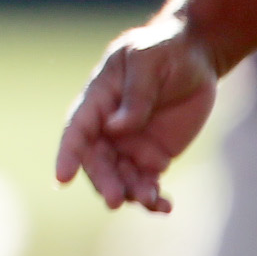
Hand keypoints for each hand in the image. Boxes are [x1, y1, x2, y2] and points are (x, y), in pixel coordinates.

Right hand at [54, 19, 220, 210]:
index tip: (62, 178)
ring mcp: (130, 144)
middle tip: (115, 200)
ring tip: (151, 201)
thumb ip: (136, 95)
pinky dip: (152, 198)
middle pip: (97, 162)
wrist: (195, 55)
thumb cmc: (164, 49)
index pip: (76, 131)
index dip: (67, 155)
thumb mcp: (148, 61)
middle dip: (103, 182)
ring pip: (120, 177)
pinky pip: (147, 182)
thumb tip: (116, 128)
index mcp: (98, 100)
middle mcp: (107, 127)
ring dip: (130, 193)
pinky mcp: (153, 156)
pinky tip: (164, 206)